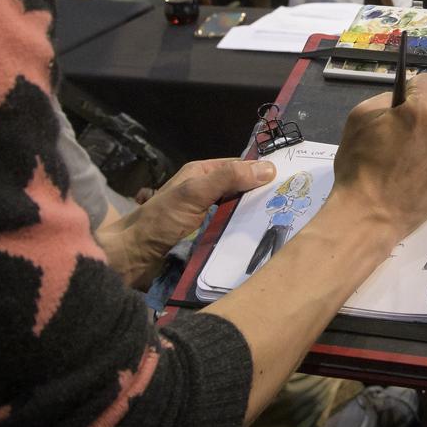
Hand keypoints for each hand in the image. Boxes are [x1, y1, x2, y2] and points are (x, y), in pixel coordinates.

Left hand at [99, 158, 276, 286]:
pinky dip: (246, 239)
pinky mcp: (209, 241)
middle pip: (244, 193)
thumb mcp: (194, 193)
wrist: (133, 259)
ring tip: (285, 227)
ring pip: (241, 216)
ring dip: (257, 222)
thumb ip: (227, 178)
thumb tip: (268, 168)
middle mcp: (207, 194)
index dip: (263, 172)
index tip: (291, 181)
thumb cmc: (159, 220)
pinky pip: (234, 236)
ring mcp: (209, 219)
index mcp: (203, 175)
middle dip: (264, 199)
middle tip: (293, 208)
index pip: (241, 167)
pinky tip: (265, 245)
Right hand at [329, 74, 426, 251]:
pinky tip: (419, 175)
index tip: (402, 107)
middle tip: (400, 140)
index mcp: (425, 110)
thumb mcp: (360, 117)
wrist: (369, 215)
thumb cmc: (360, 165)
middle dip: (422, 118)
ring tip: (409, 162)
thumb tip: (405, 99)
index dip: (412, 92)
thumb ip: (387, 99)